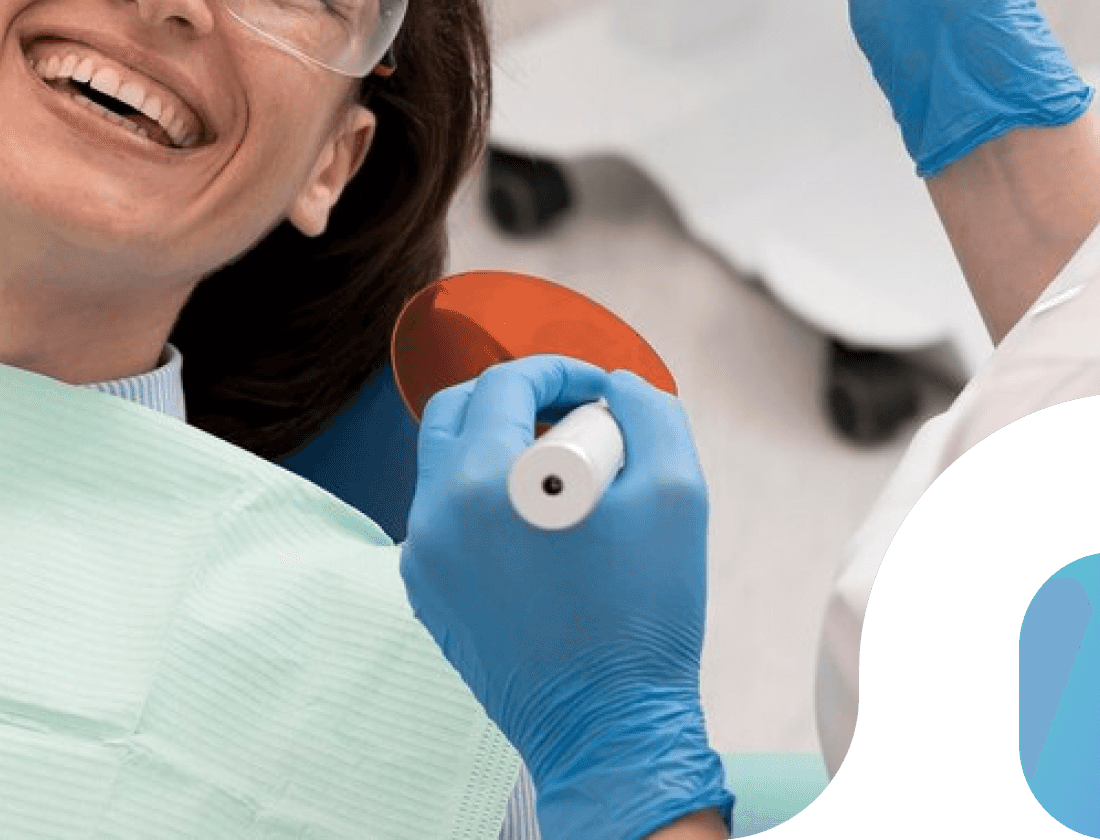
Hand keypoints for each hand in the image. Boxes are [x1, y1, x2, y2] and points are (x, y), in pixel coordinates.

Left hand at [401, 357, 731, 839]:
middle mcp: (435, 514)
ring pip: (445, 463)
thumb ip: (650, 414)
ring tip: (562, 472)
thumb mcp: (677, 494)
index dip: (557, 370)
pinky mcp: (426, 593)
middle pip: (457, 410)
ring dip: (497, 446)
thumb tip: (615, 387)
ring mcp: (423, 557)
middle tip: (573, 416)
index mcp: (483, 482)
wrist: (608, 728)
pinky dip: (483, 499)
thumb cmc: (644, 618)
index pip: (504, 383)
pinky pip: (444, 518)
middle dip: (516, 398)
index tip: (597, 389)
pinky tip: (539, 524)